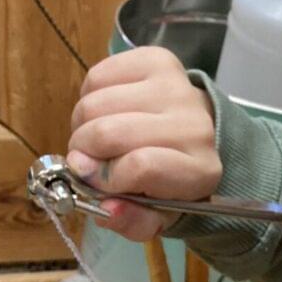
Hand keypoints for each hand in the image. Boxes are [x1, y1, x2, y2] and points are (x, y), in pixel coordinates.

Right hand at [67, 47, 221, 240]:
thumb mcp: (153, 214)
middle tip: (88, 161)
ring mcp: (176, 86)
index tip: (98, 184)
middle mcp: (194, 124)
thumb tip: (107, 209)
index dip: (107, 178)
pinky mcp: (156, 59)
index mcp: (199, 170)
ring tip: (98, 137)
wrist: (193, 133)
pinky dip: (88, 96)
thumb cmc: (166, 178)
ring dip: (82, 125)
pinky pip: (97, 76)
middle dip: (84, 152)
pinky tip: (107, 109)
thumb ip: (131, 222)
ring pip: (95, 104)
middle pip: (109, 132)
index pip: (139, 166)